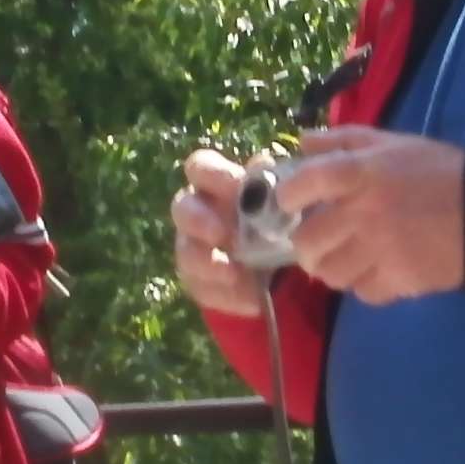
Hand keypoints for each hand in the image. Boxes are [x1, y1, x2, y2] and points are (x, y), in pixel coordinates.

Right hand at [171, 147, 263, 317]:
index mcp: (216, 184)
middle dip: (198, 220)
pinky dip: (228, 296)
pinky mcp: (199, 282)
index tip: (236, 187)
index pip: (200, 167)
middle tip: (221, 233)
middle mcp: (197, 212)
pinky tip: (252, 301)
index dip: (213, 175)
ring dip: (209, 264)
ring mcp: (193, 248)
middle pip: (181, 208)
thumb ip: (272, 182)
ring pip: (186, 253)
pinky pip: (204, 290)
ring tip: (235, 273)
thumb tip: (264, 162)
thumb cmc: (276, 218)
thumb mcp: (283, 200)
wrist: (278, 265)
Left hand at [277, 126, 464, 304]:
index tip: (290, 204)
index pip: (303, 185)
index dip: (287, 197)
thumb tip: (302, 143)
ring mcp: (380, 250)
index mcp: (360, 172)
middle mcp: (364, 212)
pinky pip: (361, 292)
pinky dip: (363, 285)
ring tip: (345, 258)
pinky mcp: (398, 279)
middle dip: (306, 243)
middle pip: (307, 241)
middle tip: (318, 240)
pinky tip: (374, 271)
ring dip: (332, 267)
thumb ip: (343, 140)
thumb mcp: (393, 143)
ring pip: (329, 273)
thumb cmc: (438, 171)